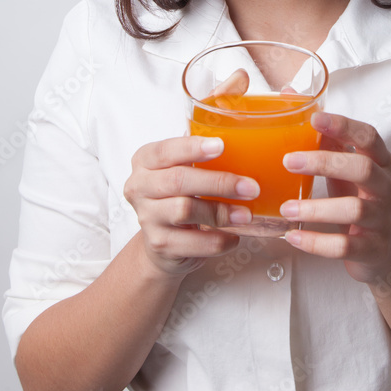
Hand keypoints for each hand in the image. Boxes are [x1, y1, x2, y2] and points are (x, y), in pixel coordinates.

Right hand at [124, 136, 258, 276]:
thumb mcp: (183, 170)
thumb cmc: (179, 195)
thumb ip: (202, 158)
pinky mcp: (159, 245)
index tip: (221, 146)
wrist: (164, 240)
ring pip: (184, 210)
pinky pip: (192, 243)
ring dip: (220, 213)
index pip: (165, 150)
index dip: (192, 148)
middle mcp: (140, 187)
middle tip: (251, 187)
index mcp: (145, 160)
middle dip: (219, 183)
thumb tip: (245, 148)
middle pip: (178, 180)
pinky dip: (217, 241)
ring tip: (246, 214)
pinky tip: (234, 237)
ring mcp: (147, 217)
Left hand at [280, 112, 390, 285]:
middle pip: (363, 168)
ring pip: (354, 209)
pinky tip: (293, 237)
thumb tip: (289, 94)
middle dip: (325, 162)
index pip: (369, 136)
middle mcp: (385, 187)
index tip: (314, 119)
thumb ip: (324, 135)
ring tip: (286, 208)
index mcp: (380, 161)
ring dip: (316, 208)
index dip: (344, 126)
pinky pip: (345, 246)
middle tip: (289, 161)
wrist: (386, 250)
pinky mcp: (373, 249)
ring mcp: (382, 219)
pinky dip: (317, 242)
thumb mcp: (346, 166)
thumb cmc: (358, 198)